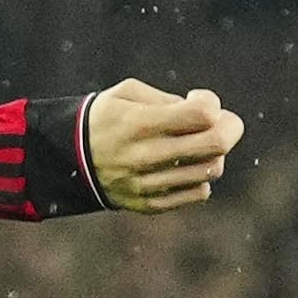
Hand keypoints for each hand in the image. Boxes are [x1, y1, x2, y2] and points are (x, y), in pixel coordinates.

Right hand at [83, 80, 242, 211]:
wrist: (67, 159)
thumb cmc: (105, 118)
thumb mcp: (127, 93)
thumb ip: (169, 100)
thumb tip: (208, 113)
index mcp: (139, 123)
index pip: (201, 114)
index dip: (211, 103)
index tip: (198, 100)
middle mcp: (145, 156)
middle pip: (214, 145)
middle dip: (230, 128)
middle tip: (223, 122)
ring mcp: (148, 184)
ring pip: (209, 171)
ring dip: (213, 153)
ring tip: (197, 144)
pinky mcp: (150, 204)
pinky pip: (197, 193)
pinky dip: (200, 177)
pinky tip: (185, 165)